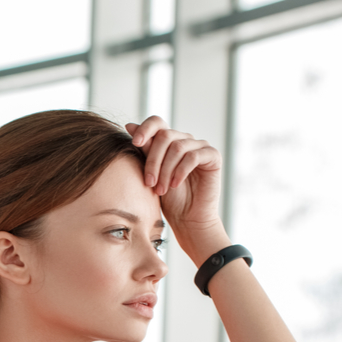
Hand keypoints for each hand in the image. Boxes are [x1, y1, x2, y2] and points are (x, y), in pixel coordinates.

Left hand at [125, 116, 225, 261]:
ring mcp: (200, 146)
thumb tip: (129, 125)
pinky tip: (175, 185)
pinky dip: (180, 171)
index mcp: (168, 141)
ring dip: (165, 170)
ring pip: (177, 147)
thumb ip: (144, 149)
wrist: (187, 219)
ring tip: (161, 189)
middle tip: (148, 183)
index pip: (157, 122)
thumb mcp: (150, 172)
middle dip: (153, 160)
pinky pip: (193, 156)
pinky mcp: (212, 156)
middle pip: (165, 136)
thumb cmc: (167, 199)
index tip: (134, 143)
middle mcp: (184, 139)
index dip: (145, 128)